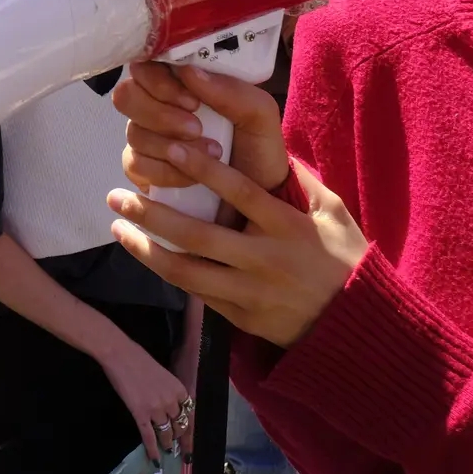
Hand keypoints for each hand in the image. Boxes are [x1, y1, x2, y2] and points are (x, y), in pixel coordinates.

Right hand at [100, 338, 192, 461]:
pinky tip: (155, 459)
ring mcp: (156, 409)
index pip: (189, 413)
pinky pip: (149, 436)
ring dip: (167, 444)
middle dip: (179, 437)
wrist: (120, 354)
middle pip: (179, 425)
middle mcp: (171, 401)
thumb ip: (168, 390)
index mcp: (179, 389)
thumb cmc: (139, 359)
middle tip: (179, 447)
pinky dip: (152, 449)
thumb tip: (167, 403)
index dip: (189, 427)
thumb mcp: (162, 373)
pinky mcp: (140, 414)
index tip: (189, 436)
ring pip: (166, 433)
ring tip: (168, 452)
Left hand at [107, 150, 368, 349]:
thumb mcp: (334, 213)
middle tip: (117, 195)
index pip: (240, 193)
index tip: (172, 147)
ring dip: (145, 249)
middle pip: (197, 236)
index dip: (204, 170)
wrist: (355, 326)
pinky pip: (197, 293)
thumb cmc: (345, 260)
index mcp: (286, 228)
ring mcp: (248, 292)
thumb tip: (274, 148)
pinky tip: (146, 253)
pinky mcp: (240, 317)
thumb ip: (303, 181)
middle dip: (151, 215)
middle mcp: (262, 260)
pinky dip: (168, 273)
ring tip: (118, 227)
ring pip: (186, 272)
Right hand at [113, 63, 290, 217]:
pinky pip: (135, 165)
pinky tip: (191, 179)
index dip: (159, 81)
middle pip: (127, 96)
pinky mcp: (142, 170)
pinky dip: (165, 173)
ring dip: (169, 147)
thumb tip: (188, 70)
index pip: (146, 66)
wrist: (260, 197)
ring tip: (209, 155)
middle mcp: (156, 106)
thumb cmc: (258, 148)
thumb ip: (230, 90)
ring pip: (133, 133)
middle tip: (196, 129)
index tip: (192, 102)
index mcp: (181, 83)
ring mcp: (146, 138)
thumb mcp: (259, 114)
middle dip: (160, 114)